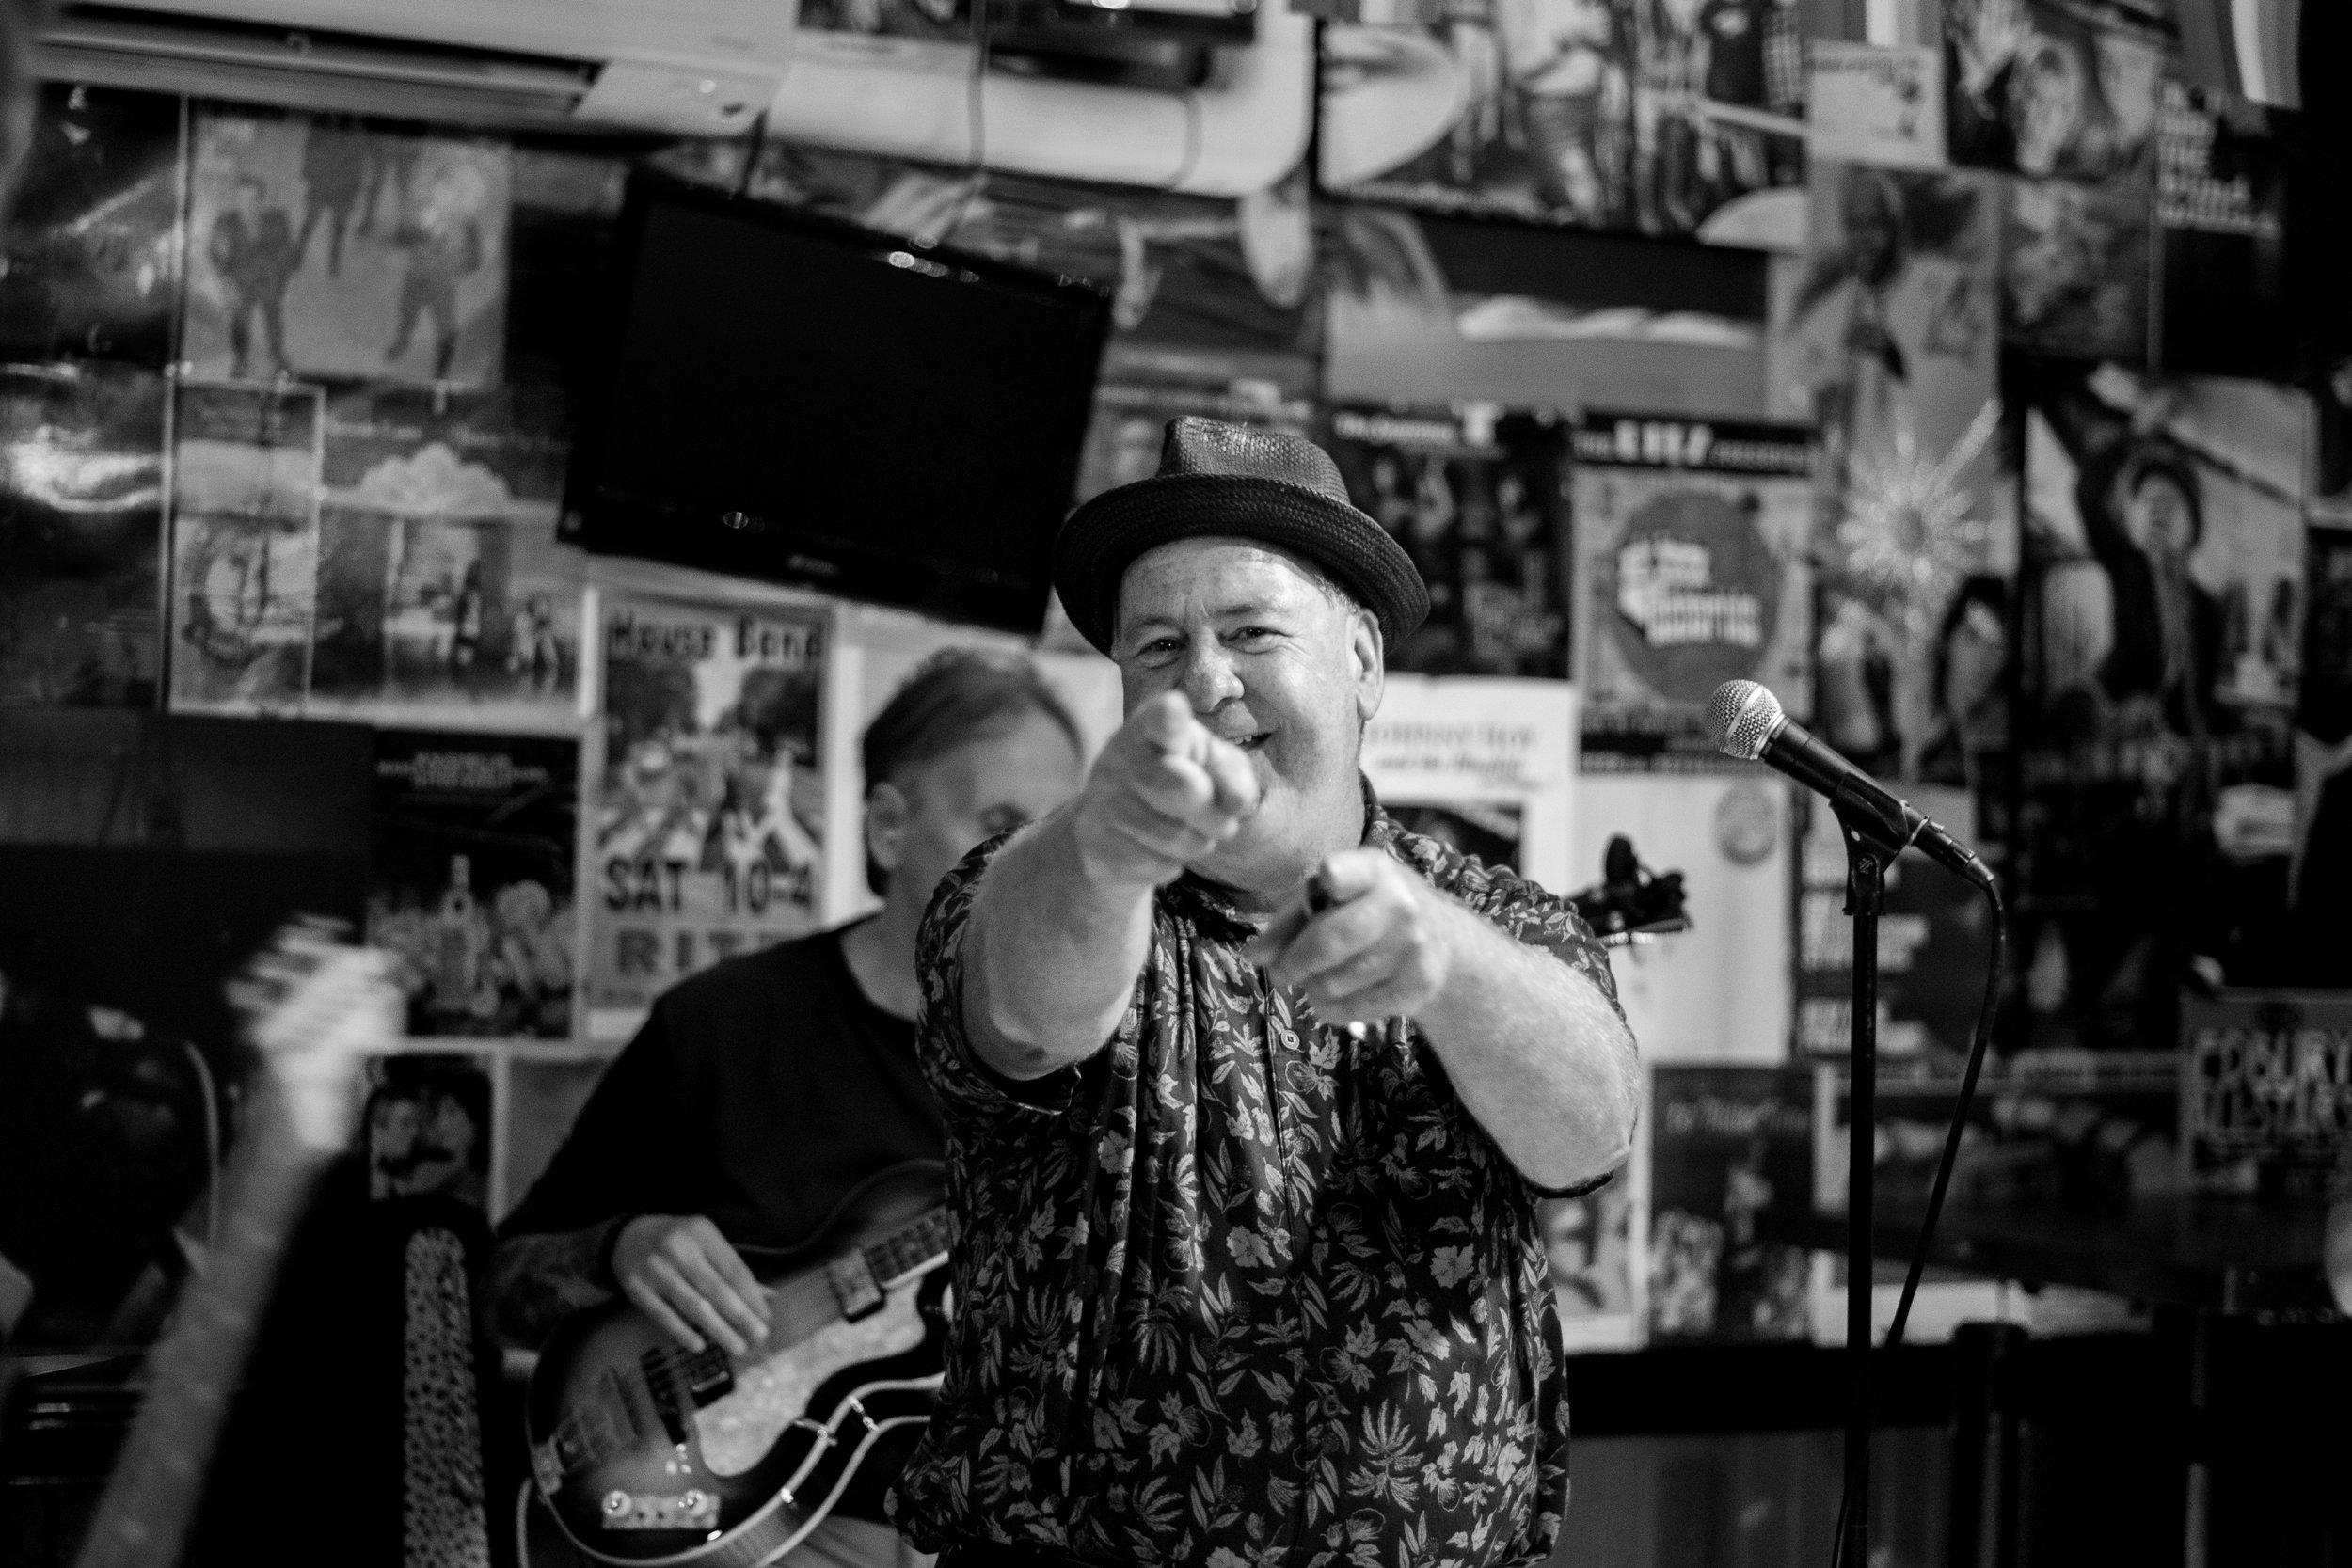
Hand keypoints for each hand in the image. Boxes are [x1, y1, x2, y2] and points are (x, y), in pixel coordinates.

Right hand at [611, 1215, 770, 1356]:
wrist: (627, 1236)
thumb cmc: (678, 1242)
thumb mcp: (706, 1244)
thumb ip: (734, 1270)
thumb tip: (770, 1297)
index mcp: (702, 1232)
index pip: (733, 1269)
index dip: (752, 1296)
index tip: (767, 1318)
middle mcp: (679, 1248)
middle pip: (716, 1288)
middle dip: (741, 1315)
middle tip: (759, 1337)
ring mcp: (655, 1268)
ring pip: (693, 1305)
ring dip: (718, 1329)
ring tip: (737, 1346)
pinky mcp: (636, 1287)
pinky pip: (663, 1315)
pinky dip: (682, 1332)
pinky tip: (700, 1346)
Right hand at [1069, 692, 1260, 891]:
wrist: (1114, 828)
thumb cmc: (1179, 781)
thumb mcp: (1212, 766)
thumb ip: (1232, 774)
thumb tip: (1235, 801)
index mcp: (1152, 726)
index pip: (1161, 719)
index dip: (1170, 717)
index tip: (1175, 710)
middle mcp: (1122, 756)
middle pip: (1185, 788)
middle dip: (1213, 813)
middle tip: (1219, 821)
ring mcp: (1103, 799)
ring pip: (1176, 837)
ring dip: (1197, 842)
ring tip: (1186, 830)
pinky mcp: (1092, 841)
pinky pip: (1157, 864)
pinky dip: (1170, 863)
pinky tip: (1155, 848)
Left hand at [1245, 849, 1457, 1024]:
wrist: (1442, 939)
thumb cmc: (1370, 909)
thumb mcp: (1334, 898)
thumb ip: (1290, 920)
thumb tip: (1254, 955)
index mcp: (1372, 871)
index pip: (1350, 872)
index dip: (1334, 876)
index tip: (1327, 878)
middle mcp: (1399, 904)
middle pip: (1332, 941)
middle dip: (1294, 963)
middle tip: (1281, 973)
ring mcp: (1413, 947)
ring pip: (1335, 982)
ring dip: (1312, 987)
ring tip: (1315, 980)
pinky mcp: (1418, 986)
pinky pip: (1353, 1009)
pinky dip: (1331, 1009)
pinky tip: (1334, 996)